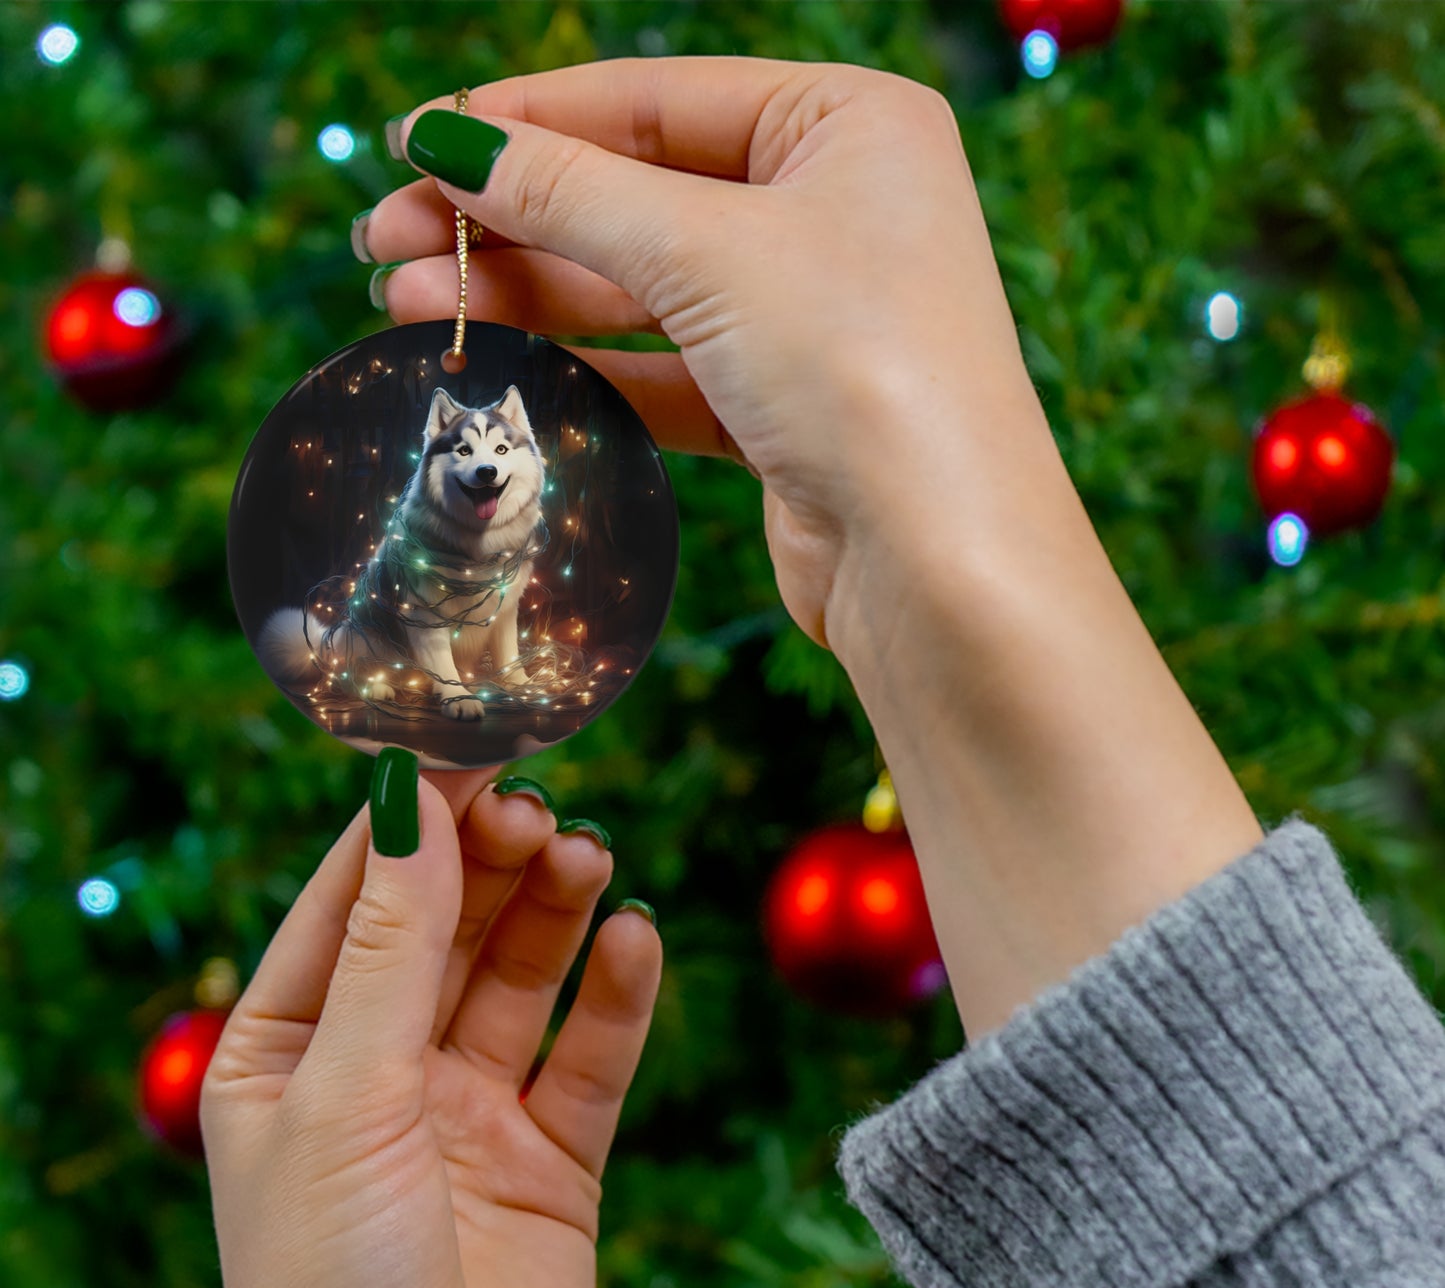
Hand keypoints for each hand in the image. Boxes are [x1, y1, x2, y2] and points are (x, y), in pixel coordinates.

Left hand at [201, 765, 661, 1287]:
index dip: (410, 824)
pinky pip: (591, 1055)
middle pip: (446, 928)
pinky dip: (617, 995)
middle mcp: (379, 1073)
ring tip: (589, 858)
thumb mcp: (346, 1096)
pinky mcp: (552, 1159)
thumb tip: (410, 800)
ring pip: (521, 978)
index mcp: (289, 1053)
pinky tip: (635, 939)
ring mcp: (469, 1114)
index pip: (352, 902)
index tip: (468, 747)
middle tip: (540, 808)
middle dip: (490, 863)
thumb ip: (391, 946)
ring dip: (555, 912)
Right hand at [361, 56, 1064, 658]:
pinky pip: (664, 368)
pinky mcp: (784, 407)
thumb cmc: (861, 369)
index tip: (415, 142)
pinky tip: (497, 362)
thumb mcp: (707, 251)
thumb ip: (571, 193)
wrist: (938, 561)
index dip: (527, 120)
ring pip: (641, 287)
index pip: (655, 100)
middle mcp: (835, 209)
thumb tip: (449, 142)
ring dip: (527, 293)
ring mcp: (810, 313)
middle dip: (509, 218)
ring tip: (406, 303)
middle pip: (638, 194)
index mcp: (848, 124)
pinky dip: (583, 366)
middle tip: (385, 240)